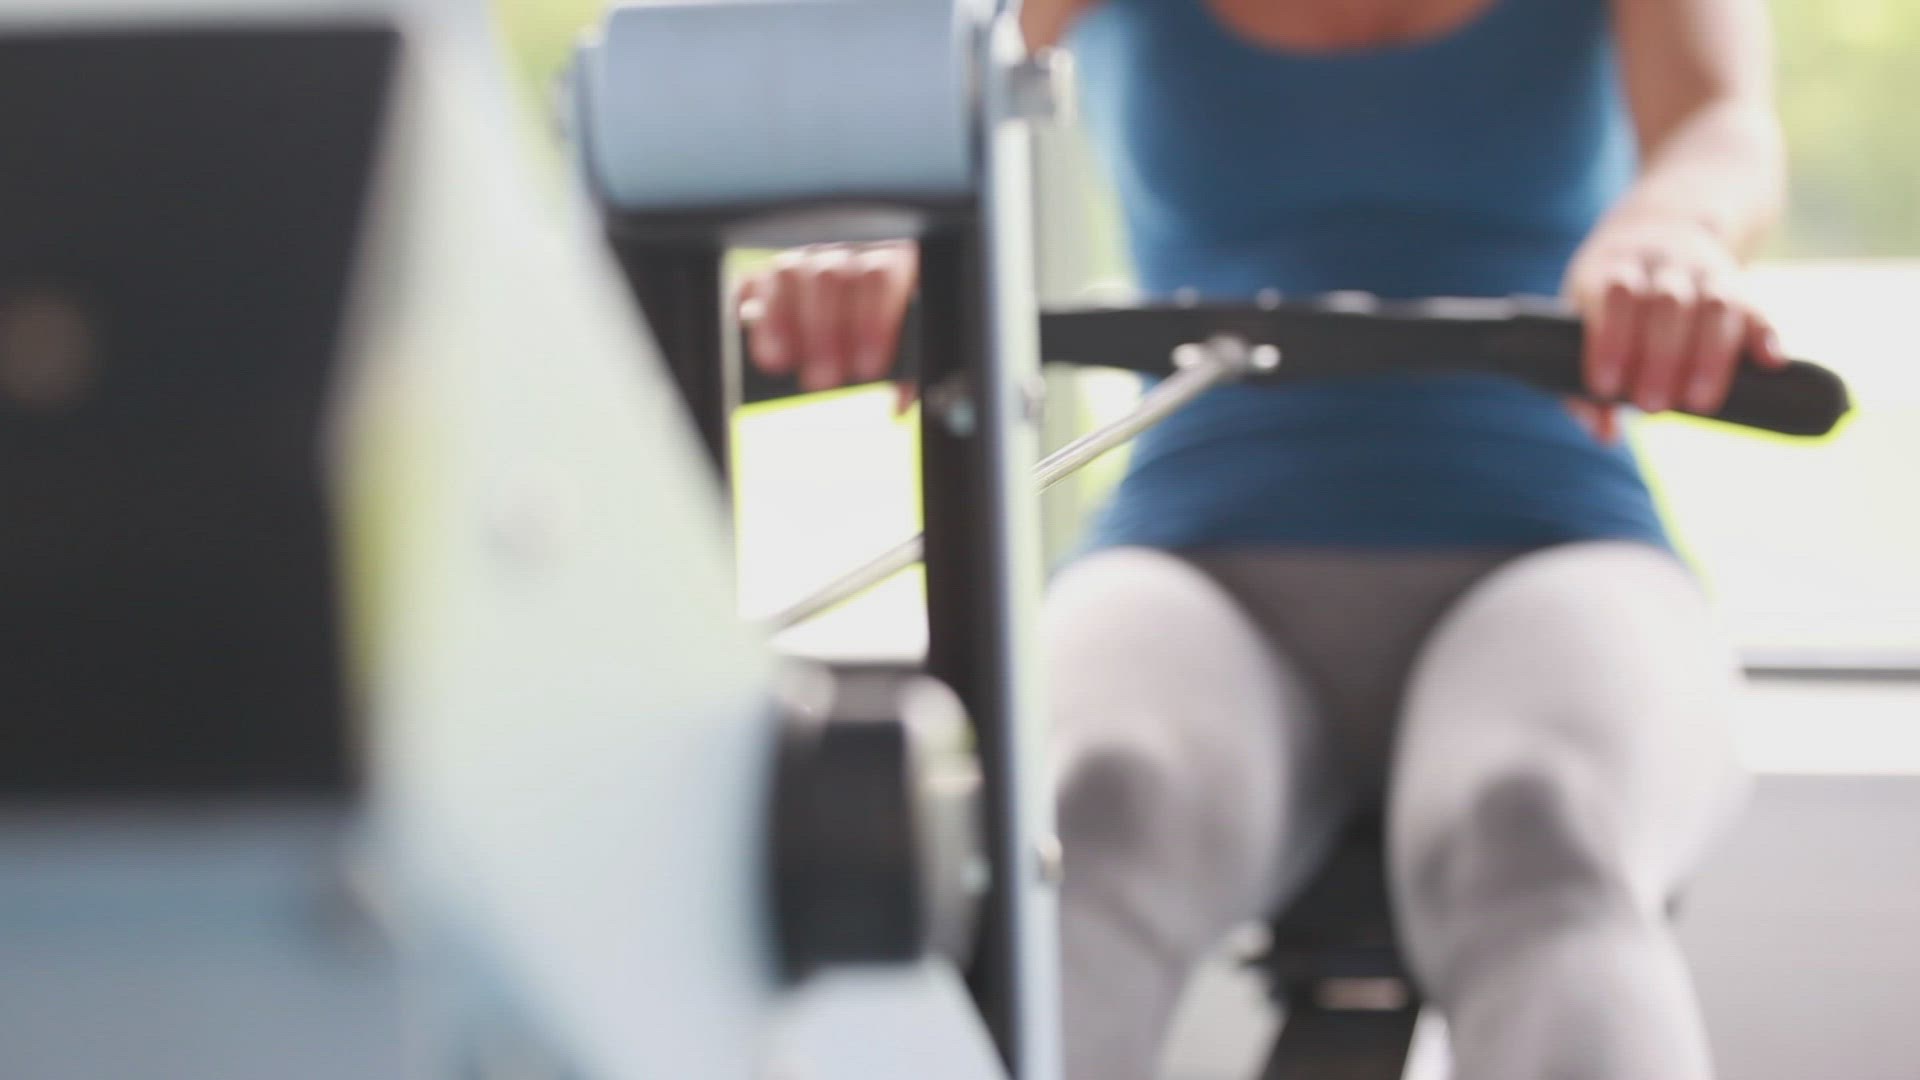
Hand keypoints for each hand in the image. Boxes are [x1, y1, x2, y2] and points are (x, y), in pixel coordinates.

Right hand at [736, 241, 917, 403]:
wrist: (863, 318)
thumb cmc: (895, 331)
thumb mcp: (908, 346)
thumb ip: (906, 371)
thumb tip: (896, 403)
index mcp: (891, 257)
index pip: (882, 275)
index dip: (874, 322)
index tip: (869, 370)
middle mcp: (846, 250)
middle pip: (832, 275)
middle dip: (825, 329)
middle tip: (823, 380)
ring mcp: (805, 257)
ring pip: (790, 271)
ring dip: (783, 321)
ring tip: (782, 364)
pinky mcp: (769, 276)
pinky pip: (753, 282)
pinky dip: (754, 311)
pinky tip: (757, 343)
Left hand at [1563, 210, 1786, 441]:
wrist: (1659, 227)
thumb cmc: (1608, 299)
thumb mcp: (1582, 320)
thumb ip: (1582, 379)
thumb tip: (1604, 435)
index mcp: (1615, 266)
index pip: (1615, 295)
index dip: (1611, 340)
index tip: (1607, 388)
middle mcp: (1664, 263)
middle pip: (1669, 303)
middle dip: (1661, 357)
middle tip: (1652, 408)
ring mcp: (1706, 270)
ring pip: (1717, 303)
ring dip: (1711, 356)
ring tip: (1701, 404)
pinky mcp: (1740, 285)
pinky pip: (1757, 306)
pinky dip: (1764, 334)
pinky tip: (1770, 363)